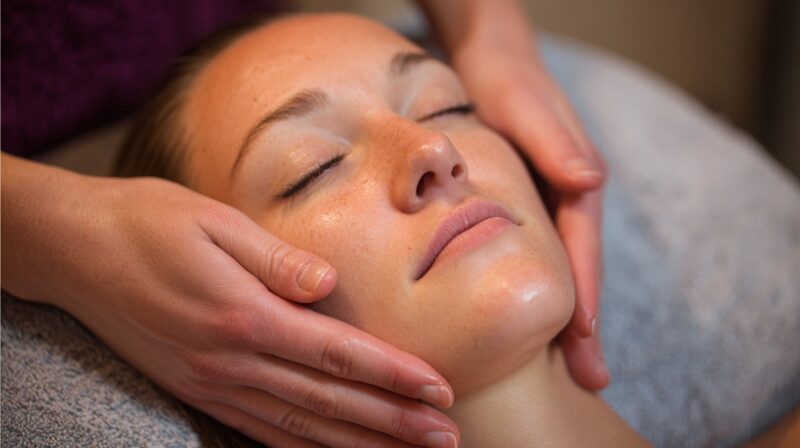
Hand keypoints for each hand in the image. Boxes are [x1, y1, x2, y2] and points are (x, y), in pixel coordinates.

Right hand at [1, 157, 458, 446]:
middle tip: (444, 436)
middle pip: (327, 400)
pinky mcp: (195, 388)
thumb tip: (329, 284)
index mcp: (243, 314)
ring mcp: (211, 382)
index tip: (439, 389)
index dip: (392, 375)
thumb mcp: (213, 222)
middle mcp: (230, 360)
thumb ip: (274, 259)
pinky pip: (257, 431)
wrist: (73, 250)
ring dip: (358, 443)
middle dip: (391, 420)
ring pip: (298, 427)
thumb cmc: (148, 222)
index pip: (337, 353)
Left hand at [451, 36, 608, 389]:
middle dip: (582, 325)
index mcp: (575, 181)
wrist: (489, 58)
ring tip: (564, 368)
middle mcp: (568, 198)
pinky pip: (530, 254)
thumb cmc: (505, 79)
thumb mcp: (524, 104)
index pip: (582, 250)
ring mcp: (547, 204)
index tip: (584, 343)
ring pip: (554, 268)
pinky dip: (531, 287)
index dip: (584, 298)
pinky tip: (522, 316)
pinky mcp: (524, 204)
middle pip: (576, 270)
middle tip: (587, 379)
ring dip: (560, 316)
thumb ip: (554, 142)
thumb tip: (590, 179)